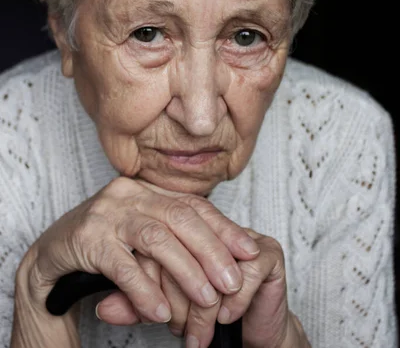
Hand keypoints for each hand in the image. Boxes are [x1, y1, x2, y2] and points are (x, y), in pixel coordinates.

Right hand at [21, 177, 259, 324]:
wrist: (52, 253)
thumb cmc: (104, 243)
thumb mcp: (142, 233)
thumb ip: (174, 236)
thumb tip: (224, 256)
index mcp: (146, 189)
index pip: (193, 204)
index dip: (224, 228)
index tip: (249, 250)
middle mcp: (129, 194)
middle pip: (181, 217)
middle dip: (212, 251)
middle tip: (233, 281)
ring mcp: (107, 213)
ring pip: (157, 239)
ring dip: (186, 271)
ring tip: (207, 299)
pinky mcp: (87, 238)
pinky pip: (123, 266)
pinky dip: (145, 290)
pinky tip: (162, 311)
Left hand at [96, 229, 309, 347]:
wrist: (253, 333)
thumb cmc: (205, 311)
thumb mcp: (161, 305)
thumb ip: (134, 301)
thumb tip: (103, 307)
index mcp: (185, 222)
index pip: (163, 233)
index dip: (154, 273)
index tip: (151, 309)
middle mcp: (213, 222)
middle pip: (188, 241)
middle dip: (181, 291)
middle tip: (175, 327)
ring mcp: (244, 233)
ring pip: (215, 262)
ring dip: (206, 306)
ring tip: (196, 334)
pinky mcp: (269, 251)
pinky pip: (247, 274)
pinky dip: (234, 303)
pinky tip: (225, 318)